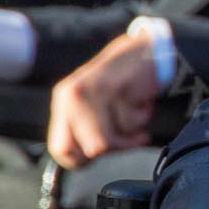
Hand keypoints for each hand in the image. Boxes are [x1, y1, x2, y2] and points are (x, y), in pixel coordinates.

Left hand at [48, 31, 159, 168]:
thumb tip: (81, 159)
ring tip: (136, 115)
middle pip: (91, 149)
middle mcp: (74, 94)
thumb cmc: (121, 80)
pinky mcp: (119, 88)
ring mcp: (96, 90)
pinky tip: (142, 101)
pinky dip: (142, 118)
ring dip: (131, 134)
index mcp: (64, 98)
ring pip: (111, 140)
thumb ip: (81, 126)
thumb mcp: (91, 100)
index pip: (60, 148)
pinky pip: (132, 123)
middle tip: (128, 137)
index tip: (100, 154)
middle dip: (115, 148)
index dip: (81, 160)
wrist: (148, 48)